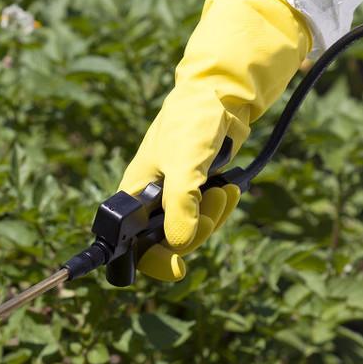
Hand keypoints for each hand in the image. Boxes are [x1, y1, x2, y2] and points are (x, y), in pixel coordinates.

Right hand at [118, 0, 311, 280]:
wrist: (221, 95)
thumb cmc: (193, 122)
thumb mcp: (185, 163)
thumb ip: (180, 204)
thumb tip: (180, 244)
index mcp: (134, 195)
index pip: (133, 245)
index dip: (152, 261)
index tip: (177, 268)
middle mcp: (150, 201)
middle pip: (168, 244)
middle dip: (195, 232)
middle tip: (211, 207)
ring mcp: (174, 198)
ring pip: (191, 232)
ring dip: (212, 218)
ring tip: (224, 191)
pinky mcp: (196, 192)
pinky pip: (207, 217)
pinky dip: (221, 208)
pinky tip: (230, 190)